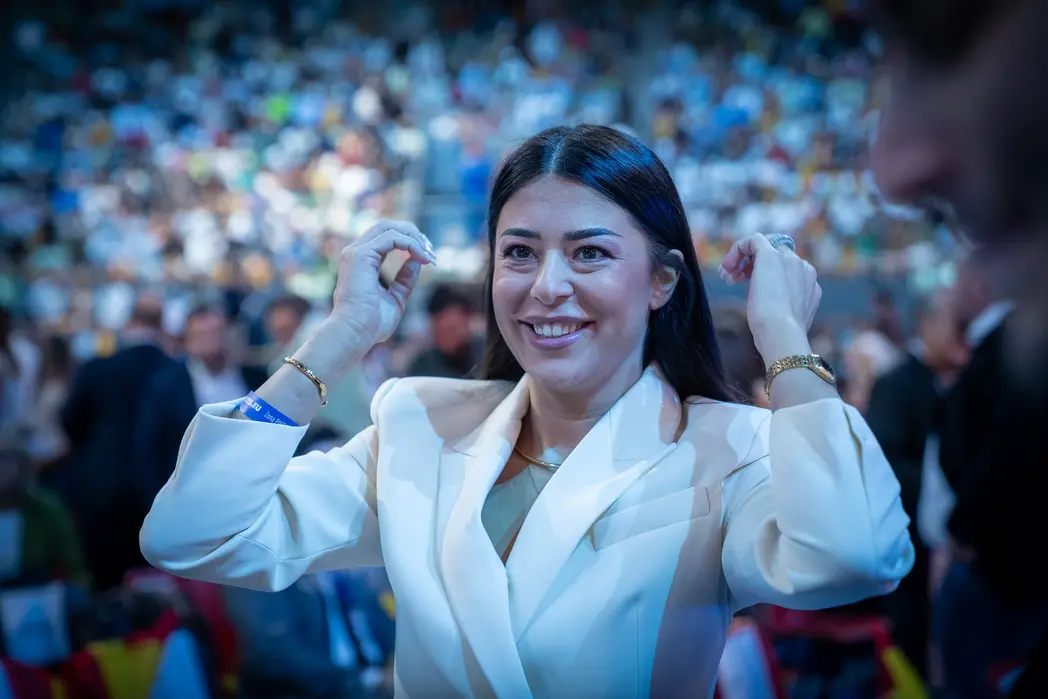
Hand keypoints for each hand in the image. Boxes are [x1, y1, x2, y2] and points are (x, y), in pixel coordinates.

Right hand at [329, 220, 435, 347]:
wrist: (356, 332)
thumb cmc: (372, 323)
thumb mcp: (396, 297)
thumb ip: (404, 279)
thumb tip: (416, 262)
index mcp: (362, 261)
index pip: (387, 238)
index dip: (410, 242)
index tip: (428, 258)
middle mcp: (356, 252)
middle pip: (387, 226)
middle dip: (413, 234)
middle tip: (431, 252)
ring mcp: (356, 251)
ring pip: (389, 227)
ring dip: (414, 238)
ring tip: (429, 255)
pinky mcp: (360, 254)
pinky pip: (391, 237)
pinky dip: (410, 244)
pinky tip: (422, 257)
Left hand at [719, 233, 821, 361]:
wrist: (781, 332)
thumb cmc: (779, 334)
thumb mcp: (784, 317)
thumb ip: (782, 305)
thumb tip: (769, 305)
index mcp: (810, 283)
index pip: (786, 268)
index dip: (764, 274)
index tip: (747, 287)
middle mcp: (803, 267)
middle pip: (775, 254)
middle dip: (751, 265)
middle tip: (732, 279)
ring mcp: (788, 260)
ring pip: (764, 246)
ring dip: (742, 259)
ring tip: (727, 275)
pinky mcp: (770, 255)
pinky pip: (754, 239)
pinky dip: (738, 248)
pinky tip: (727, 266)